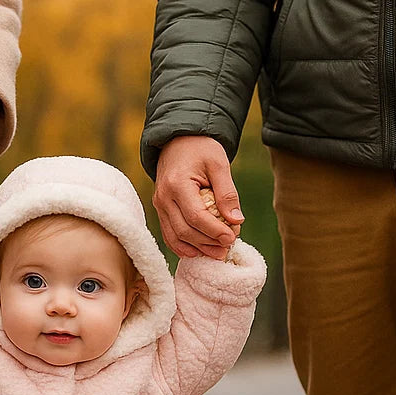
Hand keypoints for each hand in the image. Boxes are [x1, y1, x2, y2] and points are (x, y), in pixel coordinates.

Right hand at [153, 136, 243, 259]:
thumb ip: (227, 192)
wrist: (178, 141)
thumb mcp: (219, 164)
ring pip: (175, 237)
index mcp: (177, 184)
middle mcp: (164, 198)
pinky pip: (169, 235)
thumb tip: (236, 221)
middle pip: (185, 231)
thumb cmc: (200, 149)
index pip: (196, 216)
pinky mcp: (161, 211)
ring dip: (197, 249)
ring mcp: (159, 206)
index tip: (231, 238)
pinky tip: (199, 252)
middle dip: (207, 243)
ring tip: (216, 253)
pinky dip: (183, 247)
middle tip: (227, 248)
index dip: (214, 231)